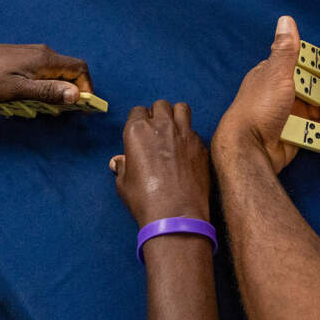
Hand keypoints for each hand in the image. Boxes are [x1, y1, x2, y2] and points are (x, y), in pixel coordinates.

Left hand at [0, 41, 91, 107]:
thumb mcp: (17, 90)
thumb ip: (48, 92)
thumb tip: (76, 95)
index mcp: (44, 59)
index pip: (80, 69)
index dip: (87, 88)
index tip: (83, 108)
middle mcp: (41, 53)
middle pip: (68, 71)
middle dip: (69, 93)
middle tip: (60, 113)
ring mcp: (29, 54)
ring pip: (53, 73)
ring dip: (54, 91)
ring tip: (41, 108)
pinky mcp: (18, 58)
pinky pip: (40, 73)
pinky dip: (42, 87)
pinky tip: (27, 99)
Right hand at [111, 100, 211, 228]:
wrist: (175, 214)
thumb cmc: (144, 200)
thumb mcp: (124, 183)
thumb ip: (122, 166)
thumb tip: (119, 161)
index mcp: (137, 131)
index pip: (138, 111)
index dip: (139, 121)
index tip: (141, 134)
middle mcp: (161, 126)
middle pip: (160, 105)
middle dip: (158, 114)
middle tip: (158, 131)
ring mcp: (184, 133)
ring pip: (182, 108)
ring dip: (176, 115)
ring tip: (174, 131)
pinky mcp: (200, 145)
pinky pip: (194, 131)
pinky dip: (190, 136)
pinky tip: (187, 151)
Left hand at [210, 16, 319, 174]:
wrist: (250, 148)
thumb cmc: (260, 107)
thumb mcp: (277, 73)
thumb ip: (286, 49)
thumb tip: (286, 19)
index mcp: (276, 75)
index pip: (302, 65)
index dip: (319, 67)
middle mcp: (283, 94)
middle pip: (316, 89)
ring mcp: (289, 116)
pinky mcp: (294, 136)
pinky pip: (316, 133)